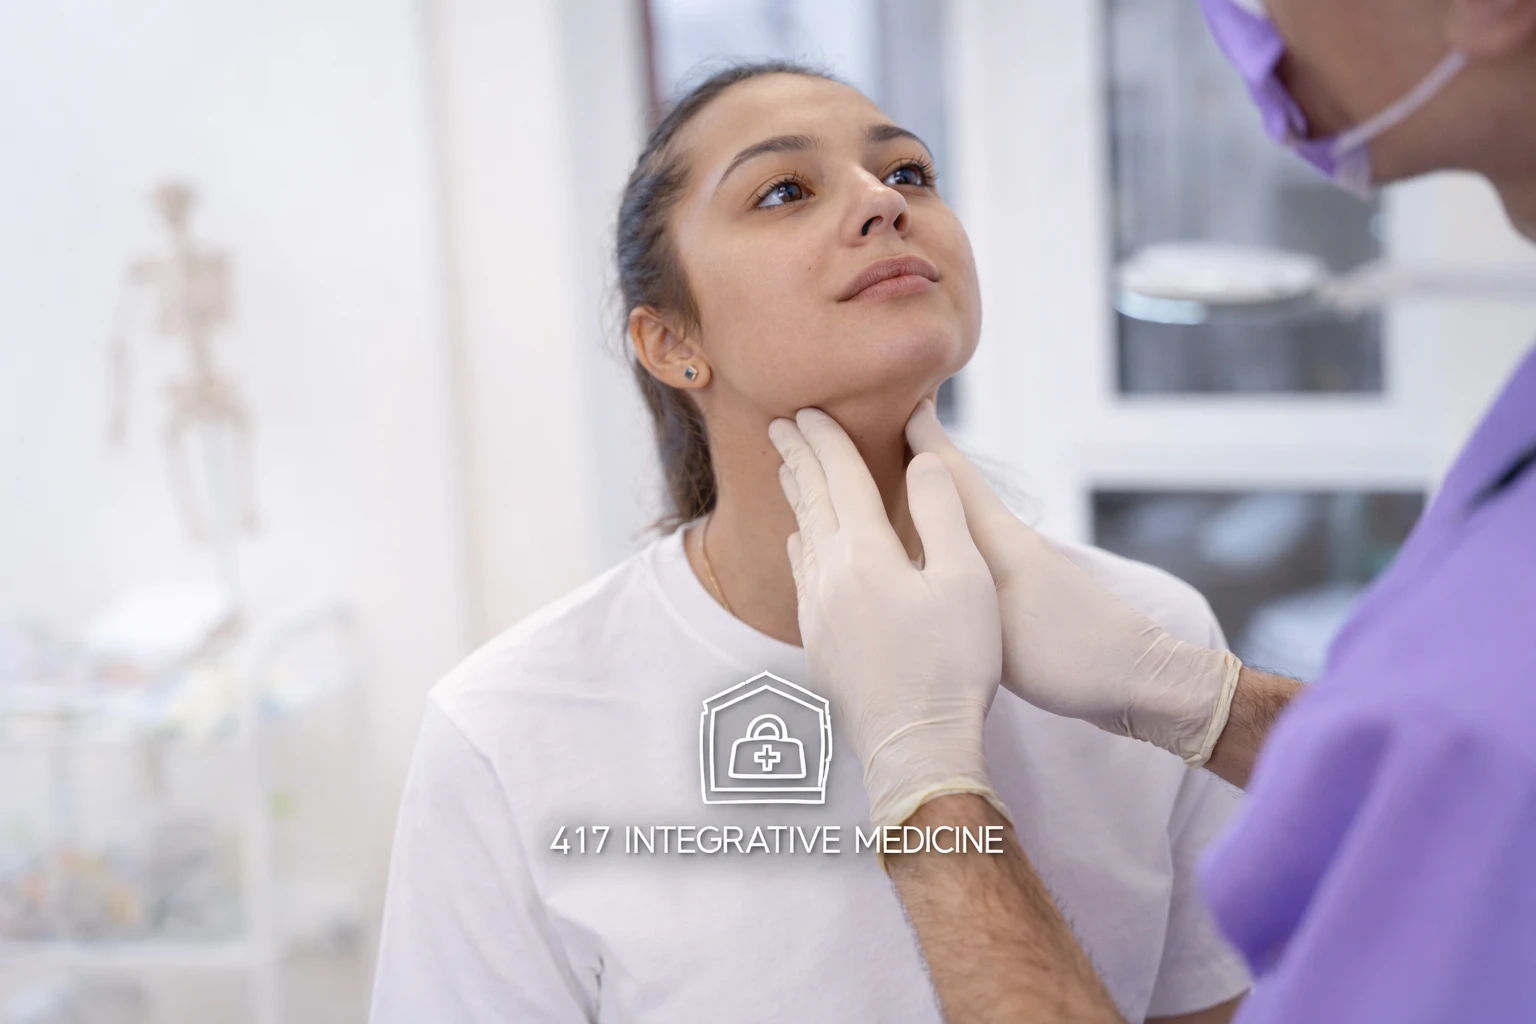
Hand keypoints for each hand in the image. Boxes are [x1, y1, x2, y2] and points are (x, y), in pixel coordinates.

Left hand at [769, 408, 1009, 832]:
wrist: (917, 747)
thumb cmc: (953, 664)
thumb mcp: (966, 578)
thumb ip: (941, 511)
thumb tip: (921, 459)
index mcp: (864, 554)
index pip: (840, 478)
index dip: (828, 439)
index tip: (809, 408)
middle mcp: (828, 578)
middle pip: (810, 503)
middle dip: (798, 459)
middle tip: (781, 424)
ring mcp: (817, 615)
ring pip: (802, 540)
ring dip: (796, 499)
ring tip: (789, 473)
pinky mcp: (819, 647)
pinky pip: (802, 578)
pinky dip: (801, 546)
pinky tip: (803, 546)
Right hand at [904, 400, 1241, 766]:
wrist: (1134, 680)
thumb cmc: (1065, 650)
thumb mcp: (998, 608)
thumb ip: (954, 566)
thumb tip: (908, 529)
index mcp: (998, 537)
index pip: (952, 474)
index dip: (924, 437)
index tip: (897, 398)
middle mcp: (1006, 542)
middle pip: (953, 492)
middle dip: (918, 462)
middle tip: (881, 432)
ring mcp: (1017, 567)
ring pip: (960, 522)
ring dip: (929, 502)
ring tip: (891, 488)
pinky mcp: (1022, 595)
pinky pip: (968, 554)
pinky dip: (944, 541)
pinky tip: (932, 556)